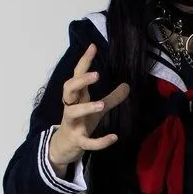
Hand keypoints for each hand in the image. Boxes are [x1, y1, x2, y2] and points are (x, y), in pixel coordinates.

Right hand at [49, 43, 129, 168]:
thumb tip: (128, 86)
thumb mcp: (97, 110)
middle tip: (96, 74)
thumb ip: (112, 98)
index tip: (92, 47)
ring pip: (73, 112)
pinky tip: (114, 137)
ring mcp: (73, 124)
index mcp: (77, 97)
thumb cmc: (80, 123)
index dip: (84, 61)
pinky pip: (87, 141)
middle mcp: (71, 107)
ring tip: (101, 105)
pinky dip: (99, 141)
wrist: (64, 147)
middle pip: (69, 89)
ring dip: (86, 108)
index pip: (77, 75)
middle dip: (80, 81)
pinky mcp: (77, 141)